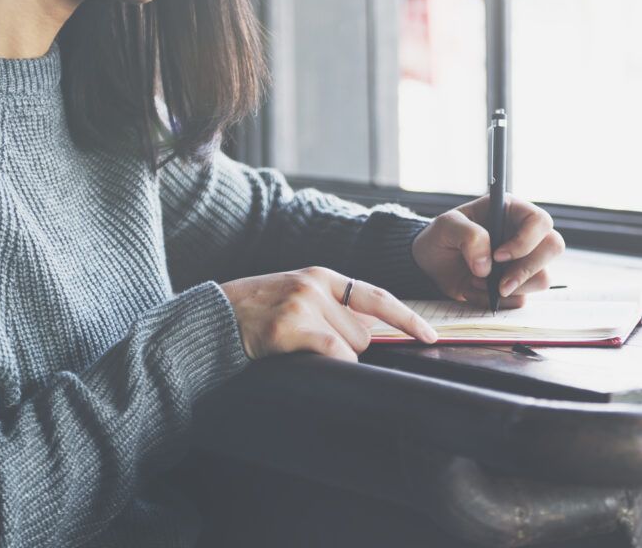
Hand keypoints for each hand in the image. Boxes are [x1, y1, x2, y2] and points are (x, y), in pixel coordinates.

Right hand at [221, 267, 437, 361]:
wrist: (211, 318)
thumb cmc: (256, 314)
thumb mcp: (296, 297)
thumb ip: (332, 308)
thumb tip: (370, 334)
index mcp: (322, 277)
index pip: (377, 297)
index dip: (407, 318)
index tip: (430, 336)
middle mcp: (316, 286)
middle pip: (364, 333)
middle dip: (347, 347)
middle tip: (309, 344)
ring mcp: (302, 305)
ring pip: (350, 347)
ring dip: (333, 358)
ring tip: (296, 348)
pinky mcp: (289, 327)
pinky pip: (334, 353)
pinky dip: (333, 364)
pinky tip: (308, 362)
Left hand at [412, 194, 564, 307]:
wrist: (429, 265)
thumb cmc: (440, 237)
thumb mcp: (446, 227)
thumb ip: (468, 237)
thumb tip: (488, 266)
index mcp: (512, 211)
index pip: (540, 221)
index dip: (526, 241)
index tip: (498, 256)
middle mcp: (524, 235)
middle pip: (553, 248)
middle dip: (527, 270)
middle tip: (499, 284)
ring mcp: (523, 261)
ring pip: (542, 278)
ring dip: (510, 288)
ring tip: (476, 283)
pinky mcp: (517, 285)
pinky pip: (522, 299)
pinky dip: (498, 301)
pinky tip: (475, 291)